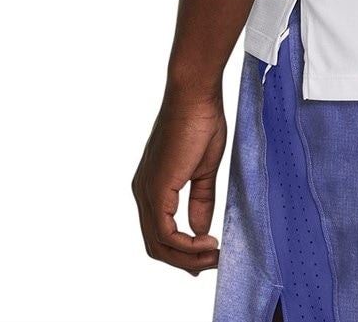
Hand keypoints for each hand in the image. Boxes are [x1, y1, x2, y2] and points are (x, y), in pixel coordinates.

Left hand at [131, 90, 225, 273]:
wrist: (195, 95)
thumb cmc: (201, 121)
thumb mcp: (203, 170)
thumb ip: (200, 201)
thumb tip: (199, 230)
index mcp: (152, 186)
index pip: (160, 233)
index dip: (183, 251)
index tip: (209, 254)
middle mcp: (143, 192)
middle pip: (156, 245)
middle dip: (185, 260)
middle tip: (213, 262)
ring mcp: (147, 191)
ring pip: (159, 244)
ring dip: (187, 257)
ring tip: (214, 255)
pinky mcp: (156, 188)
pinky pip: (165, 232)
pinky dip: (186, 245)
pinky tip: (208, 241)